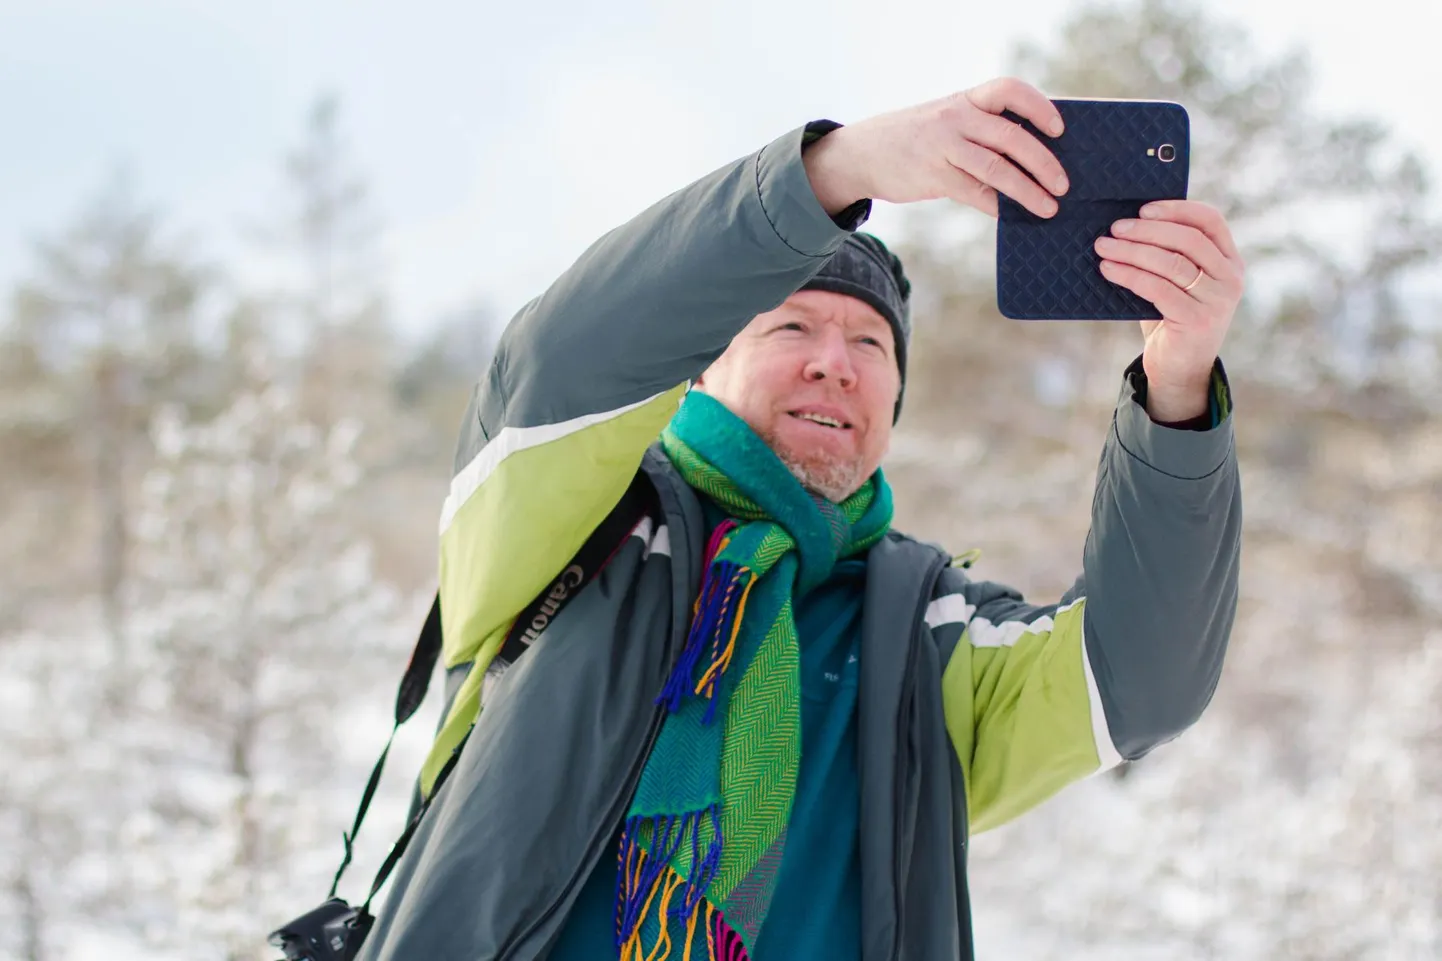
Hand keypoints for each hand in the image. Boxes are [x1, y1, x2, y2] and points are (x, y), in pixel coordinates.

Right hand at [803, 77, 1070, 219]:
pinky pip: (976, 193)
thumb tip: (1031, 155)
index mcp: (965, 100)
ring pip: (997, 168)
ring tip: (1049, 207)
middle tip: (1064, 183)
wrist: (861, 153)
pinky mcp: (934, 176)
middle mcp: (956, 118)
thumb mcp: (946, 119)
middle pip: (1011, 136)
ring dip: (1028, 190)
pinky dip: (999, 206)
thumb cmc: (915, 138)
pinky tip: (1013, 217)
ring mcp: (944, 147)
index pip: (1009, 90)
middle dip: (1043, 161)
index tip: (1060, 128)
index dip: (1038, 107)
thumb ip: (981, 129)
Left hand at [1093, 201, 1244, 422]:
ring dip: (1132, 251)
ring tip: (1103, 246)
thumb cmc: (1171, 318)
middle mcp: (1230, 278)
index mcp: (1230, 261)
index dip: (1177, 209)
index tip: (1143, 208)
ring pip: (1170, 263)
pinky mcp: (1196, 320)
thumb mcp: (1177, 282)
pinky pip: (1157, 288)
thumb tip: (1127, 223)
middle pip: (1188, 239)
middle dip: (1146, 230)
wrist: (1179, 369)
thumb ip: (1169, 254)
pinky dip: (1129, 275)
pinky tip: (1108, 269)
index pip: (1210, 221)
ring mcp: (1217, 300)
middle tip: (1114, 228)